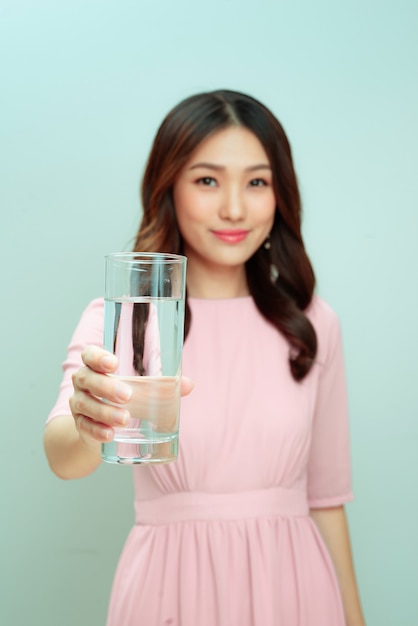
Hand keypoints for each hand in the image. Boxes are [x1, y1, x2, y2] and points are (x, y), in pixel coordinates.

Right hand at [70, 346, 193, 444]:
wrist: (99, 428)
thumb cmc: (122, 398)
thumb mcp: (140, 389)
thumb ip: (162, 386)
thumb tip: (189, 384)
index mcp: (96, 367)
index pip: (89, 355)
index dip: (97, 357)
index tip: (114, 364)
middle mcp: (83, 382)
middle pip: (86, 379)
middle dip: (106, 387)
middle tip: (127, 396)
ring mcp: (78, 404)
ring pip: (85, 404)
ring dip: (105, 411)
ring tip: (124, 419)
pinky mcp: (80, 425)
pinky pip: (84, 427)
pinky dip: (97, 431)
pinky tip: (110, 435)